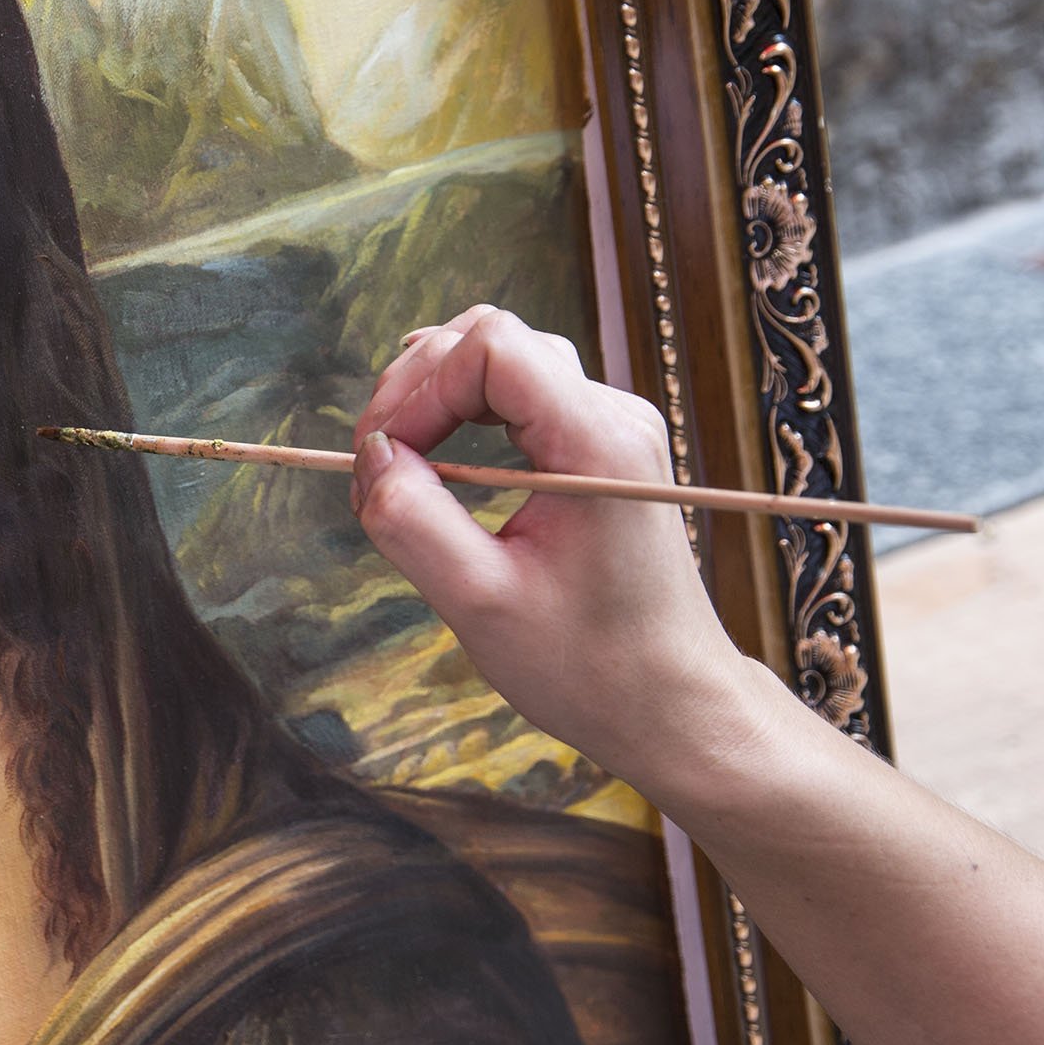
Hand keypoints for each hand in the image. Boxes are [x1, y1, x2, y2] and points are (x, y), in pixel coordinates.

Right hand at [347, 305, 768, 784]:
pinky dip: (466, 419)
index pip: (492, 347)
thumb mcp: (479, 602)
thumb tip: (370, 454)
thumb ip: (413, 519)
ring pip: (506, 360)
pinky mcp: (602, 450)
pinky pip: (522, 397)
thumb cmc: (590, 667)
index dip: (420, 386)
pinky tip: (441, 468)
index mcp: (596, 445)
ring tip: (402, 463)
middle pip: (493, 338)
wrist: (673, 706)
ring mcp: (613, 430)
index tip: (382, 454)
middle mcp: (613, 418)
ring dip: (439, 398)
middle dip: (418, 387)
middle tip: (377, 462)